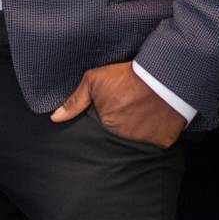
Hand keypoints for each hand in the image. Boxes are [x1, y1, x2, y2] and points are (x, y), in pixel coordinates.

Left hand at [50, 61, 185, 147]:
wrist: (163, 75)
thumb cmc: (128, 77)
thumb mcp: (96, 80)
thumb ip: (75, 100)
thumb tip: (55, 118)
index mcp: (106, 125)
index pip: (98, 133)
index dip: (102, 123)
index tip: (108, 114)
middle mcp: (123, 139)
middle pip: (116, 139)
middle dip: (118, 129)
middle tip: (125, 113)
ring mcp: (144, 143)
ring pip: (135, 143)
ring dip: (135, 133)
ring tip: (139, 116)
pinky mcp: (163, 142)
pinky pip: (155, 144)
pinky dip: (154, 135)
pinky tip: (153, 121)